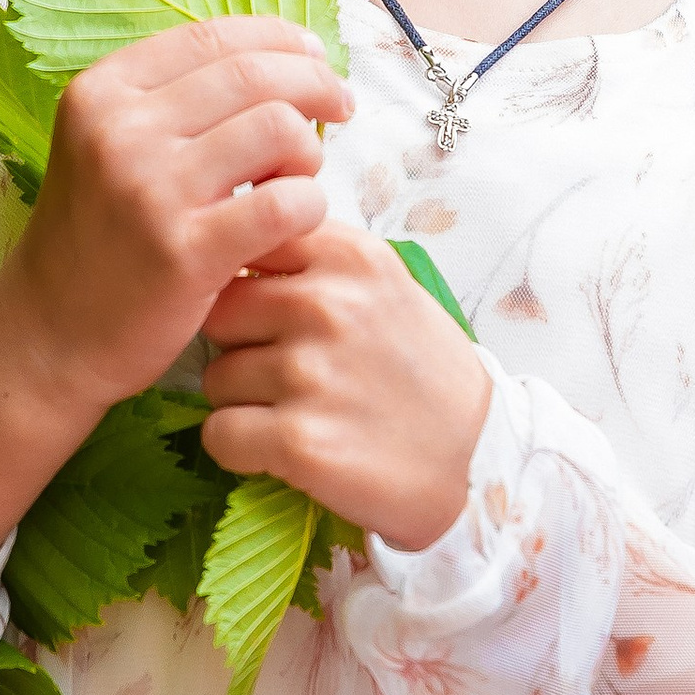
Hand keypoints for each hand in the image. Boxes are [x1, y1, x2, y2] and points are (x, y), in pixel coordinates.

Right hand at [0, 17, 347, 562]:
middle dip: (317, 85)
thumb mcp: (108, 147)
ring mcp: (151, 190)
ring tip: (296, 180)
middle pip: (257, 75)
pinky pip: (288, 203)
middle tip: (340, 110)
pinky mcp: (186, 252)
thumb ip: (177, 101)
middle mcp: (120, 130)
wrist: (47, 336)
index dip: (280, 40)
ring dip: (308, 153)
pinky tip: (294, 224)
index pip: (214, 35)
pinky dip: (310, 208)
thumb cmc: (97, 238)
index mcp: (102, 91)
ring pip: (281, 130)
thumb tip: (284, 56)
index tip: (315, 59)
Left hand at [199, 223, 492, 552]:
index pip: (245, 245)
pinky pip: (219, 434)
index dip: (246, 286)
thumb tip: (234, 236)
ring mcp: (309, 373)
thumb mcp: (384, 286)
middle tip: (286, 375)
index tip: (270, 315)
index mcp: (348, 257)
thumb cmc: (420, 370)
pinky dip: (241, 450)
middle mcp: (326, 306)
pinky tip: (286, 450)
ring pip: (216, 378)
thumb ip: (317, 257)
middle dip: (239, 346)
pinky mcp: (297, 440)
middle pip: (218, 313)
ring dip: (243, 402)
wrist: (478, 458)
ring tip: (301, 413)